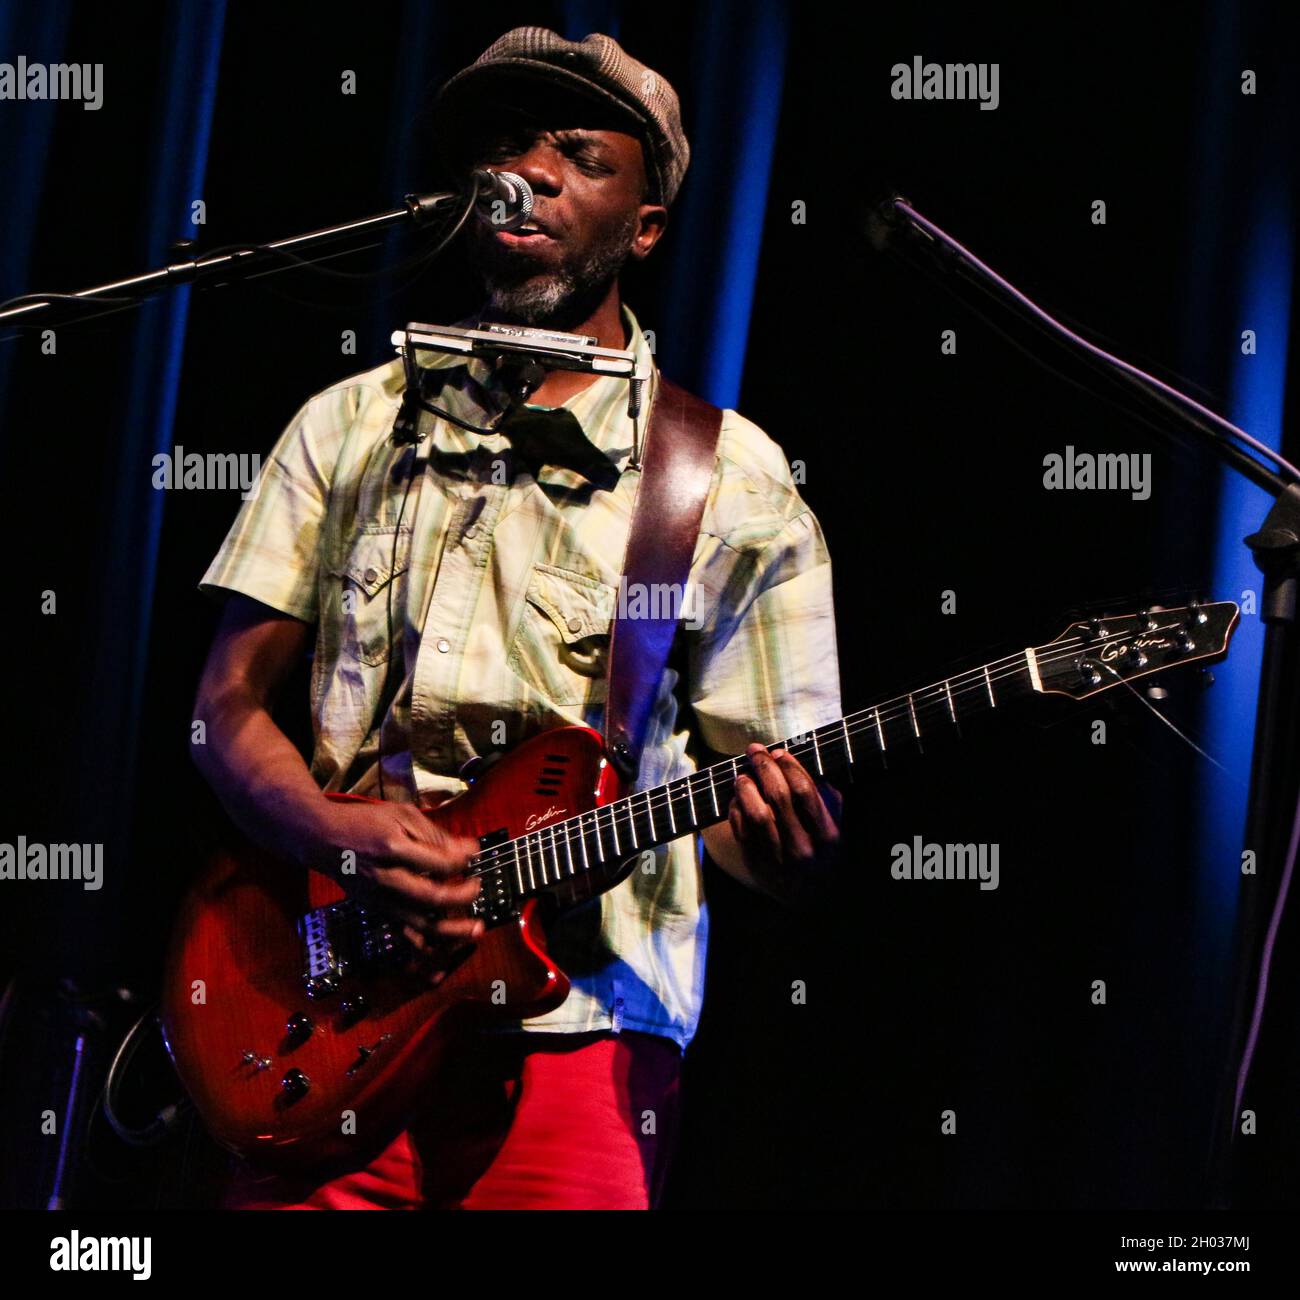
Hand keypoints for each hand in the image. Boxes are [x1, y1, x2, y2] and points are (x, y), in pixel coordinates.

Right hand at [302, 799, 484, 982]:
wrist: (322, 838)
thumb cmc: (364, 822)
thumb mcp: (401, 815)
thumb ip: (434, 834)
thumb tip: (468, 851)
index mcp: (392, 848)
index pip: (438, 862)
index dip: (462, 861)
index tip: (474, 855)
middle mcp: (385, 878)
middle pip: (430, 898)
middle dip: (461, 897)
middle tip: (476, 887)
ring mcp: (379, 899)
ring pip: (418, 924)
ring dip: (451, 931)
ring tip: (475, 930)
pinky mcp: (376, 910)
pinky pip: (404, 934)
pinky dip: (425, 945)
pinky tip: (444, 949)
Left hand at [727, 743, 841, 906]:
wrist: (810, 897)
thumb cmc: (822, 850)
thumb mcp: (834, 826)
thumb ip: (826, 797)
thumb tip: (798, 763)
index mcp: (827, 836)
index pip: (804, 791)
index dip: (789, 766)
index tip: (779, 752)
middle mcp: (803, 848)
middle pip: (778, 796)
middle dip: (764, 767)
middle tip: (754, 751)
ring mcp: (779, 859)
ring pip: (756, 813)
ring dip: (746, 787)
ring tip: (743, 775)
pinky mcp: (757, 865)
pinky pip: (741, 830)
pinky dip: (736, 809)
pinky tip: (738, 798)